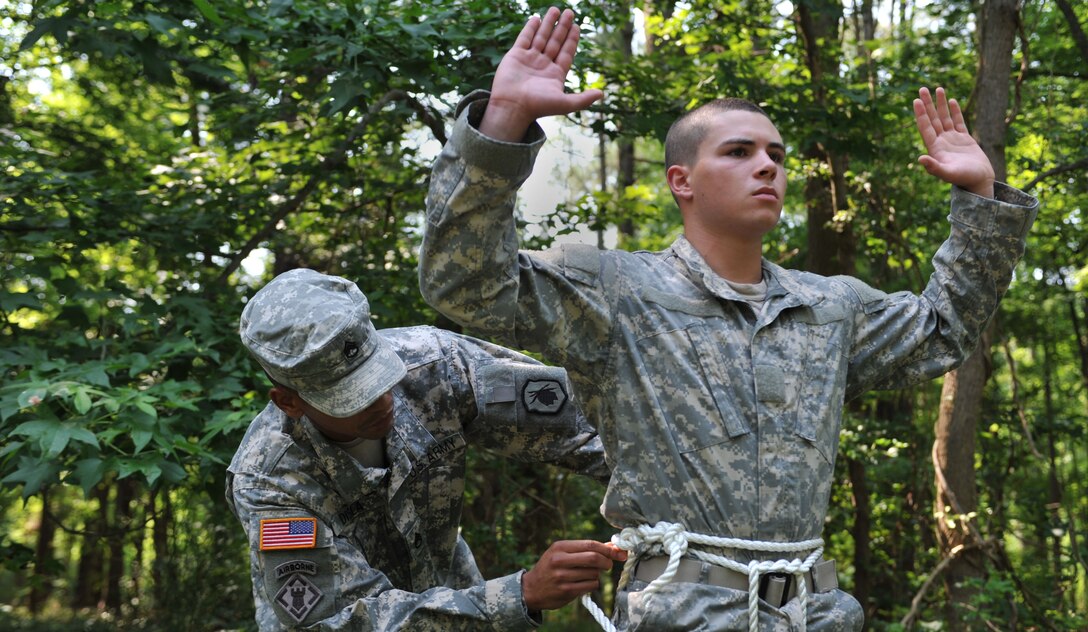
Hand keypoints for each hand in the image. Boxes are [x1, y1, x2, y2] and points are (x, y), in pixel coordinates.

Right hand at [479, 7, 602, 141]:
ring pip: (541, 37)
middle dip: (563, 27)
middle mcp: (543, 65)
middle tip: (570, 12)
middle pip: (555, 42)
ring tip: (556, 9)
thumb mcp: (565, 104)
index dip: (572, 40)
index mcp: (555, 74)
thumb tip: (602, 93)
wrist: (512, 107)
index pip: (566, 53)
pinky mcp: (515, 55)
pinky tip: (537, 18)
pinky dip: (530, 28)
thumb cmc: (538, 106)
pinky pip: (525, 38)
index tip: (576, 26)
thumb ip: (583, 98)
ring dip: (548, 23)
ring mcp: (529, 59)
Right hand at [521, 539, 626, 611]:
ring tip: (587, 574)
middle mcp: (559, 560)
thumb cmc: (551, 567)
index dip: (607, 549)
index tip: (619, 552)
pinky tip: (584, 583)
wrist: (531, 589)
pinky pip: (590, 586)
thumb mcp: (562, 553)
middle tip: (608, 564)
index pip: (590, 544)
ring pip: (594, 573)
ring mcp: (562, 576)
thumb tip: (612, 547)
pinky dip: (592, 584)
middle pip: (594, 558)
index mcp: (560, 547)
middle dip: (607, 561)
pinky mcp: (566, 591)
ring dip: (597, 574)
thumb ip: (585, 549)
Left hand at [913, 87, 994, 197]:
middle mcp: (941, 142)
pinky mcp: (964, 139)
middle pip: (932, 119)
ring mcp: (952, 140)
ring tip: (938, 89)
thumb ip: (934, 167)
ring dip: (940, 104)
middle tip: (922, 89)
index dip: (921, 114)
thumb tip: (920, 159)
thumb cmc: (964, 179)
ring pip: (945, 118)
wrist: (979, 182)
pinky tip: (951, 101)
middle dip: (928, 104)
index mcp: (935, 148)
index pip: (926, 128)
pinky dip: (955, 111)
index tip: (916, 101)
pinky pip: (958, 122)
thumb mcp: (948, 173)